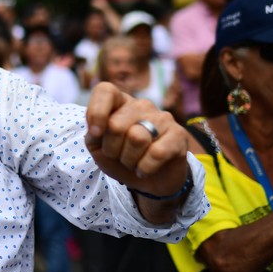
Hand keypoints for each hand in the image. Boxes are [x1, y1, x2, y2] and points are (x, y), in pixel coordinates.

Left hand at [84, 82, 189, 199]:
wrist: (149, 181)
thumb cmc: (121, 158)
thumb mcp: (98, 147)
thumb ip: (93, 134)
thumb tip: (96, 129)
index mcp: (120, 102)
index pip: (105, 90)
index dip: (96, 112)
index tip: (95, 134)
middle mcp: (141, 105)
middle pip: (116, 124)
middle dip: (111, 149)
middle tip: (118, 156)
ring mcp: (162, 118)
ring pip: (137, 139)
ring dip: (129, 160)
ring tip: (133, 162)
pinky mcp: (179, 134)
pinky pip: (157, 153)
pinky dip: (144, 168)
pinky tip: (144, 169)